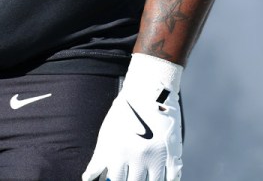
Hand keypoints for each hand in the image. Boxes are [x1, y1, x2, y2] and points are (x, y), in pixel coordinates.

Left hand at [82, 53, 183, 180]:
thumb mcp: (107, 134)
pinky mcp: (172, 152)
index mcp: (117, 152)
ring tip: (143, 178)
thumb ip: (99, 159)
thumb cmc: (123, 113)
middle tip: (130, 178)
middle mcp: (136, 156)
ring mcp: (156, 155)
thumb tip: (89, 179)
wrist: (148, 90)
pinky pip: (173, 178)